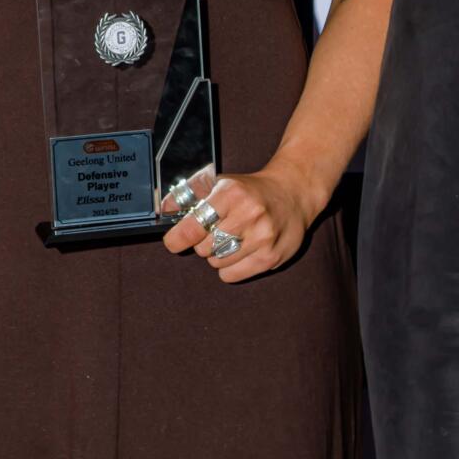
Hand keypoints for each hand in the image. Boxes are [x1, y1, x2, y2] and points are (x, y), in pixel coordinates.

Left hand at [160, 165, 316, 283]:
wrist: (293, 194)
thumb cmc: (250, 191)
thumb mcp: (221, 183)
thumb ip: (191, 194)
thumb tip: (165, 209)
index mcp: (231, 193)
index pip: (194, 225)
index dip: (177, 238)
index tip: (173, 242)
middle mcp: (248, 214)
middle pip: (203, 247)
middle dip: (203, 243)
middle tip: (216, 232)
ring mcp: (262, 237)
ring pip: (217, 262)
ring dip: (217, 255)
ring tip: (233, 239)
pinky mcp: (271, 257)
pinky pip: (232, 275)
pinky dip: (229, 268)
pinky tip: (241, 252)